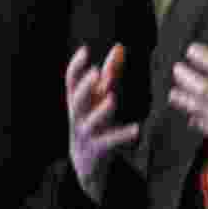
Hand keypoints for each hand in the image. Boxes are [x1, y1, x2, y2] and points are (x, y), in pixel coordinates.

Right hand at [66, 43, 138, 202]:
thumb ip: (111, 72)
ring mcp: (87, 133)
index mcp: (78, 101)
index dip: (76, 66)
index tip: (85, 50)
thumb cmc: (95, 121)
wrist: (85, 162)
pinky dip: (122, 135)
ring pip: (90, 121)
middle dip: (85, 87)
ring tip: (112, 99)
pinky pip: (110, 141)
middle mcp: (79, 115)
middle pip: (77, 100)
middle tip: (95, 73)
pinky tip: (136, 129)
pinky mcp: (99, 148)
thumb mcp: (100, 97)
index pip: (71, 81)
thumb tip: (119, 46)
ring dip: (100, 110)